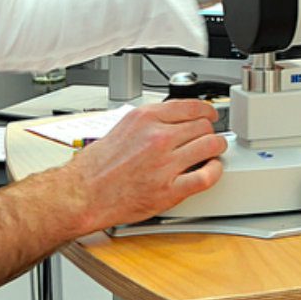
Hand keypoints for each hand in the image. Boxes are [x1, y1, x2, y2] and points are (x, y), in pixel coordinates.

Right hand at [67, 101, 226, 228]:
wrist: (84, 193)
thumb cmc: (98, 165)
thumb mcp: (124, 126)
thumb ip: (151, 120)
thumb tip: (176, 118)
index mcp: (146, 118)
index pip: (191, 106)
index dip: (206, 111)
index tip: (210, 116)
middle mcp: (158, 137)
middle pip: (203, 125)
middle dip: (209, 130)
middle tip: (209, 136)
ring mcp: (165, 163)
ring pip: (210, 146)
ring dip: (216, 148)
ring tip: (213, 152)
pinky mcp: (169, 190)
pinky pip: (206, 176)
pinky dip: (215, 171)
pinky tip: (212, 169)